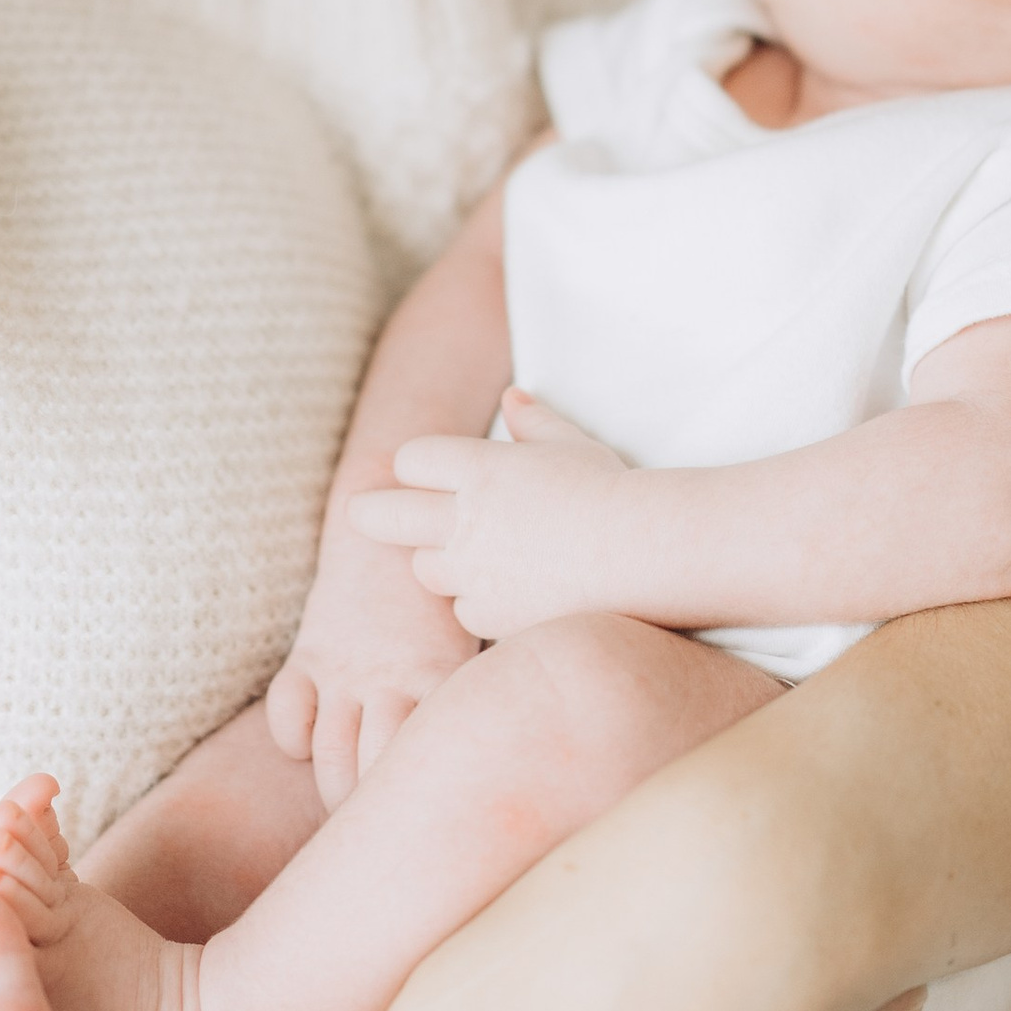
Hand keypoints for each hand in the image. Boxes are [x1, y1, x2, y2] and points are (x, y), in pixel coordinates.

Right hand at [266, 492, 480, 811]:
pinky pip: (287, 711)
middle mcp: (391, 679)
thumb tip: (553, 742)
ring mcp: (346, 668)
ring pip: (327, 753)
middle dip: (373, 815)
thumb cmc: (454, 594)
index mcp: (443, 678)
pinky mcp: (311, 652)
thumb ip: (506, 687)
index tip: (441, 836)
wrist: (397, 524)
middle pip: (370, 771)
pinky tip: (311, 745)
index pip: (434, 759)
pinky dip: (293, 738)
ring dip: (334, 789)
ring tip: (348, 811)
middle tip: (386, 838)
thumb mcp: (486, 636)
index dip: (431, 808)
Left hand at [354, 389, 632, 638]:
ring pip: (424, 568)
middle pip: (384, 514)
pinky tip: (511, 593)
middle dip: (371, 513)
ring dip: (438, 562)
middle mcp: (465, 517)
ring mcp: (473, 570)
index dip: (417, 467)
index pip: (411, 459)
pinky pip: (463, 610)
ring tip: (472, 557)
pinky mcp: (490, 614)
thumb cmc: (614, 493)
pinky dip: (478, 602)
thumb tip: (513, 396)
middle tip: (363, 514)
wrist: (646, 554)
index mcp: (480, 466)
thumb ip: (535, 423)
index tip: (426, 475)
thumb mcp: (574, 445)